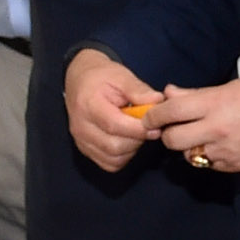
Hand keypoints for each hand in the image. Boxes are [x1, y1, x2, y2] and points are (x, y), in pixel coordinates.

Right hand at [66, 48, 162, 170]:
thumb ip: (139, 90)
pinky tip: (127, 140)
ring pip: (113, 158)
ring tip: (136, 132)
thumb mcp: (121, 76)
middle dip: (137, 139)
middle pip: (114, 146)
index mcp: (88, 105)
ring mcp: (81, 141)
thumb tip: (158, 102)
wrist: (80, 81)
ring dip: (132, 149)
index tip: (155, 125)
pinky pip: (109, 164)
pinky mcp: (85, 150)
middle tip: (147, 127)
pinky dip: (123, 156)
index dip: (138, 129)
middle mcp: (80, 127)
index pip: (114, 125)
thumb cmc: (102, 77)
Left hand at [144, 78, 239, 172]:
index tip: (150, 117)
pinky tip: (219, 144)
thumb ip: (197, 94)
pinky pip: (208, 164)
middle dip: (168, 134)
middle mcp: (216, 129)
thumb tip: (170, 93)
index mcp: (215, 105)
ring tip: (201, 135)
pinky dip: (207, 156)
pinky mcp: (233, 166)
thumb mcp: (231, 87)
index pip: (171, 112)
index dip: (154, 115)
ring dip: (189, 146)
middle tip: (173, 128)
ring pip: (189, 155)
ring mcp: (224, 151)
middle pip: (172, 140)